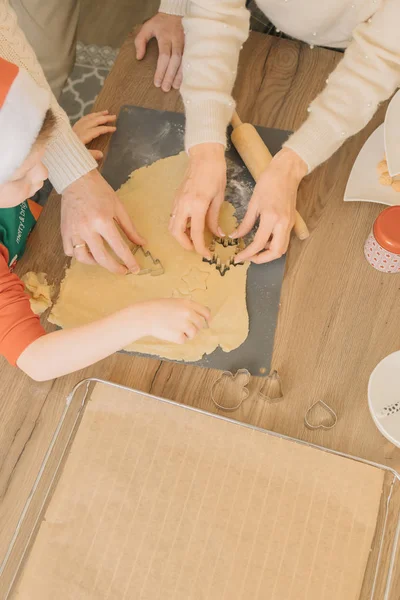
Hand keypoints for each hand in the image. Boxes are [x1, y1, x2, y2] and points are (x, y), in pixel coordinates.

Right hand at [61, 169, 145, 273]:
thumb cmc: (99, 191)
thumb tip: (142, 243)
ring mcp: (73, 231)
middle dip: (114, 268)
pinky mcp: (64, 231)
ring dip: (96, 263)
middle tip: (123, 271)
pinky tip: (88, 252)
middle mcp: (87, 228)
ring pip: (83, 258)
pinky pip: (70, 251)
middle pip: (101, 258)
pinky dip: (80, 255)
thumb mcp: (119, 207)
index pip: (119, 247)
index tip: (135, 269)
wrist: (76, 179)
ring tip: (105, 261)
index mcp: (103, 220)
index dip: (129, 260)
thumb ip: (130, 228)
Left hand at [72, 110, 116, 160]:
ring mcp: (75, 128)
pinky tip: (94, 116)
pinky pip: (82, 119)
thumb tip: (102, 154)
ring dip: (97, 114)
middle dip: (104, 118)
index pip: (96, 130)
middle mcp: (78, 130)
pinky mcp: (72, 129)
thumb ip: (91, 155)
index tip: (114, 129)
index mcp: (81, 137)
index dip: (106, 129)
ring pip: (87, 118)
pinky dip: (89, 116)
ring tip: (106, 112)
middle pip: (93, 121)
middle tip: (114, 116)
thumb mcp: (80, 157)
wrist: (55, 153)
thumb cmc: (69, 156)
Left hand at [135, 13, 183, 91]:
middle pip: (174, 61)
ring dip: (179, 75)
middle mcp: (176, 41)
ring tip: (175, 87)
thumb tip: (139, 57)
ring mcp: (185, 44)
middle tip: (165, 88)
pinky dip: (186, 71)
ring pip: (183, 62)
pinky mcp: (189, 46)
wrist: (175, 13)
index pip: (164, 56)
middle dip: (170, 76)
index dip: (161, 70)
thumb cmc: (159, 23)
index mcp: (166, 36)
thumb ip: (140, 41)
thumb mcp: (146, 27)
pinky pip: (188, 60)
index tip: (157, 82)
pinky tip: (183, 80)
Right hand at [139, 299, 210, 343]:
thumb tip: (198, 318)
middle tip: (184, 328)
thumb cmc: (157, 308)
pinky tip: (169, 333)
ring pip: (193, 334)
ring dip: (187, 334)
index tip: (208, 323)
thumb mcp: (174, 302)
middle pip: (200, 324)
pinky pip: (184, 340)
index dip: (207, 318)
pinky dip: (178, 339)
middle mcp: (189, 313)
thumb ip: (187, 308)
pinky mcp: (179, 336)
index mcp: (188, 304)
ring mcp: (185, 325)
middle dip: (194, 327)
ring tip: (174, 329)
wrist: (145, 316)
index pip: (205, 312)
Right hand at [169, 144, 225, 257]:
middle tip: (197, 248)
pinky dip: (179, 225)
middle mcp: (183, 205)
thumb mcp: (219, 198)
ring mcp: (177, 201)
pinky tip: (191, 225)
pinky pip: (174, 216)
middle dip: (185, 244)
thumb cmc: (215, 174)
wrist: (204, 155)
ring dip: (180, 236)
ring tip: (193, 238)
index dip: (201, 248)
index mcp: (197, 205)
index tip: (207, 255)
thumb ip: (214, 218)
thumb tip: (217, 234)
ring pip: (172, 225)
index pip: (196, 234)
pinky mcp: (176, 198)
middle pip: (176, 233)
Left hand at [233, 148, 307, 263]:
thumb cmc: (269, 182)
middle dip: (262, 259)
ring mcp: (289, 224)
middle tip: (248, 258)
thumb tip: (236, 236)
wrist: (287, 171)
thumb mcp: (253, 203)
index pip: (258, 243)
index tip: (238, 257)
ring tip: (255, 250)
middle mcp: (283, 224)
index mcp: (271, 218)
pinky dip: (273, 245)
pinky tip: (263, 240)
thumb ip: (246, 223)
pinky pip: (283, 240)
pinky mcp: (291, 222)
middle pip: (276, 253)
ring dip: (269, 253)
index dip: (247, 254)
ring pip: (282, 248)